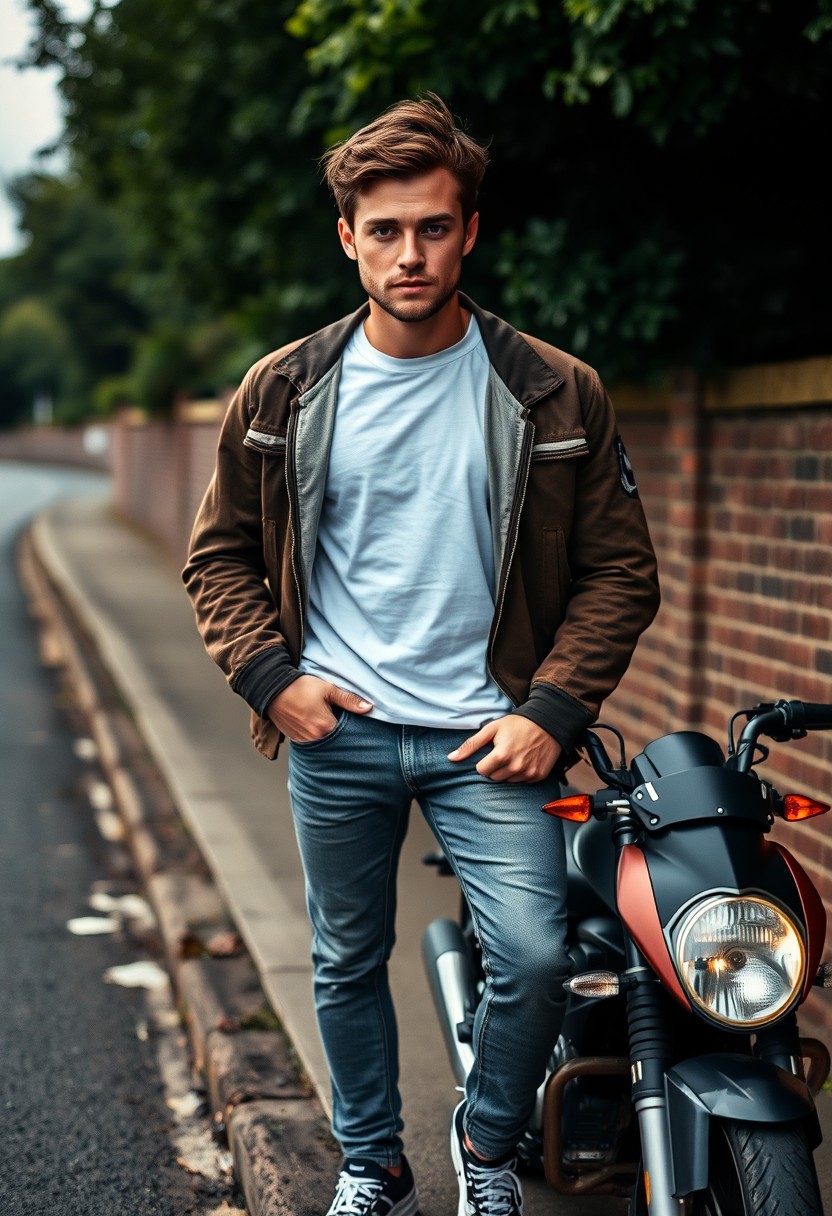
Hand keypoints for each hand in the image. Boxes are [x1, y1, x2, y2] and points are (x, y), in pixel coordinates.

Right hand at [266, 675, 372, 742]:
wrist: (272, 688)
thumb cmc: (301, 687)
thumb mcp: (328, 689)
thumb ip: (349, 700)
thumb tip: (369, 708)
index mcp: (325, 727)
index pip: (347, 733)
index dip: (350, 724)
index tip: (350, 717)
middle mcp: (314, 739)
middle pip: (335, 739)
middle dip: (339, 731)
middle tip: (337, 717)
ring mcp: (303, 741)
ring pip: (323, 741)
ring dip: (326, 734)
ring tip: (324, 719)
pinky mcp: (294, 740)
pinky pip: (311, 742)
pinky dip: (315, 736)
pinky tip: (314, 724)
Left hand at [447, 715, 561, 782]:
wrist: (549, 722)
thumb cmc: (517, 724)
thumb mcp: (492, 729)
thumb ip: (471, 745)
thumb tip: (451, 759)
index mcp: (501, 755)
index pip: (482, 771)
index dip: (484, 761)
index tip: (491, 752)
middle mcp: (515, 767)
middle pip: (494, 778)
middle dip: (495, 767)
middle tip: (503, 752)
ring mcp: (528, 773)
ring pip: (508, 781)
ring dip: (507, 771)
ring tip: (515, 754)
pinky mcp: (538, 776)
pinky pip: (522, 781)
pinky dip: (521, 773)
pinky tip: (525, 759)